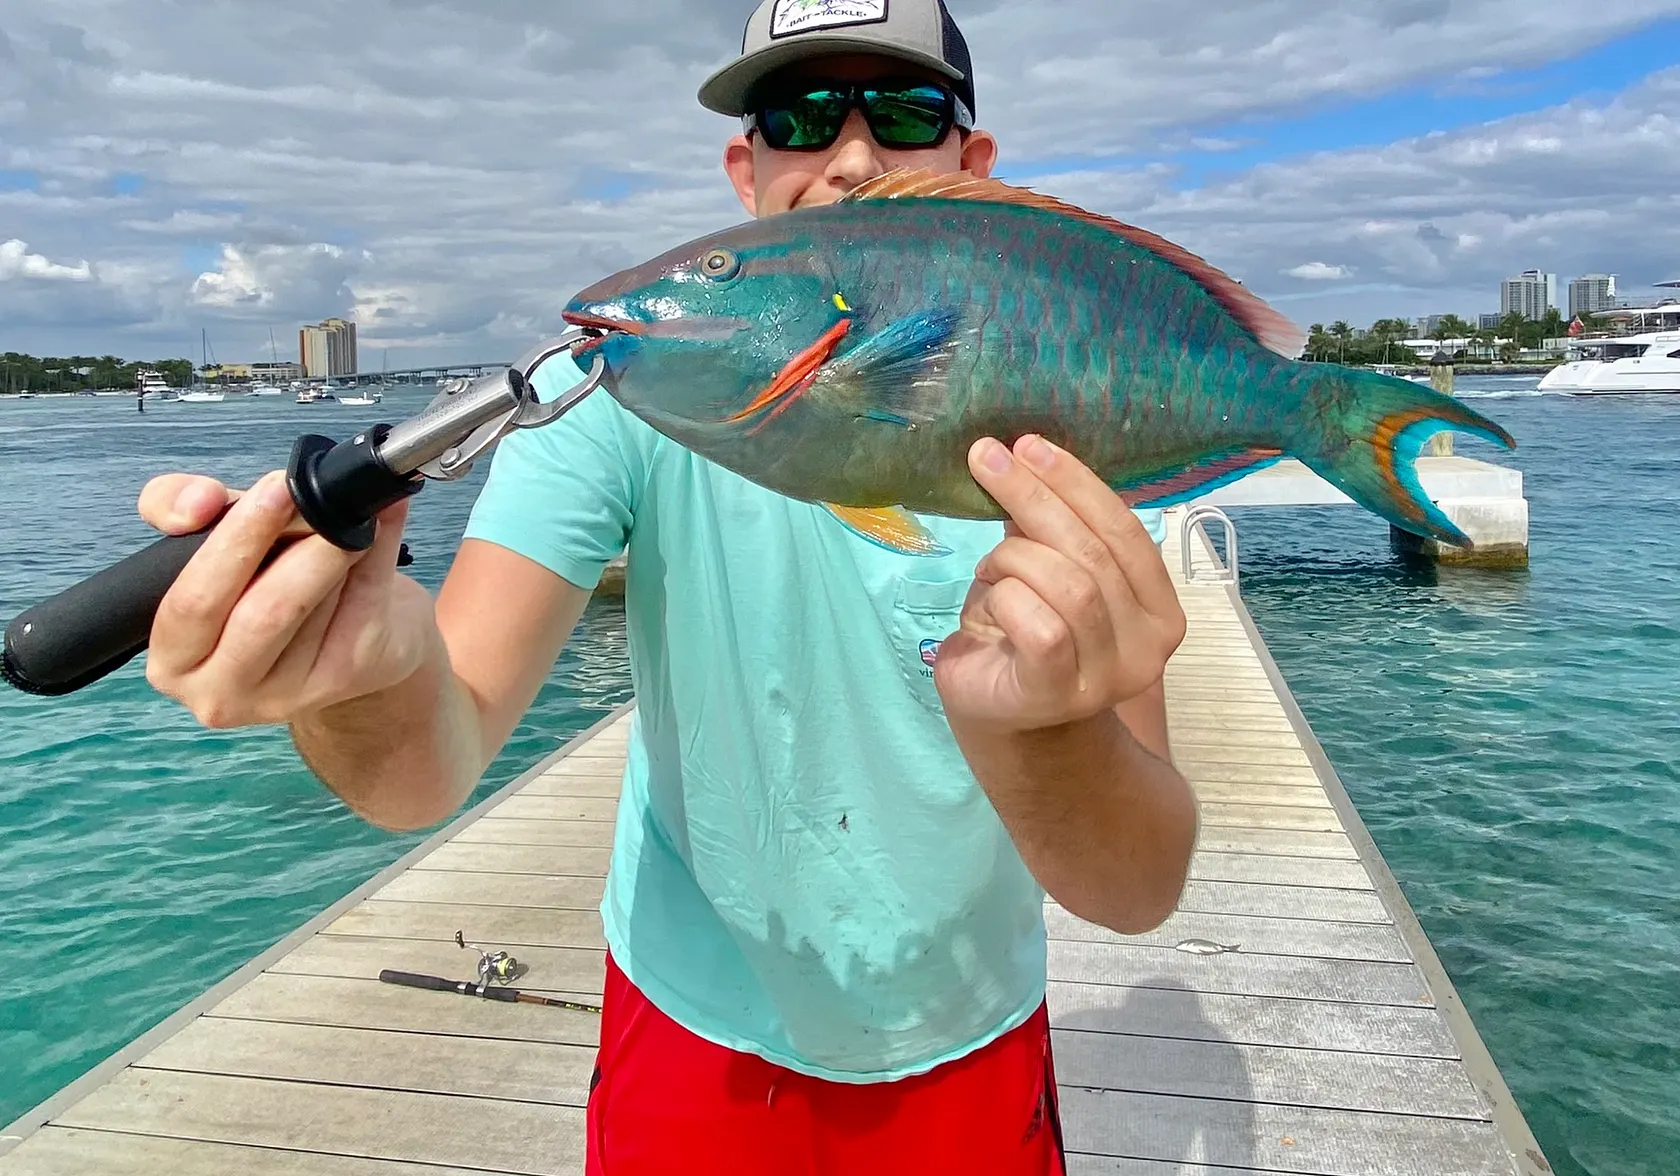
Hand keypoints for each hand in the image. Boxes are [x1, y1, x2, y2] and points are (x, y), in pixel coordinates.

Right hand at [137, 470, 435, 728]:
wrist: (343, 632)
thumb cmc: (266, 579)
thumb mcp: (214, 539)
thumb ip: (179, 505)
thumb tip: (197, 501)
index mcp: (174, 660)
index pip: (194, 602)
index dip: (235, 541)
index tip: (273, 490)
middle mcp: (223, 692)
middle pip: (262, 613)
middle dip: (296, 545)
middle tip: (319, 498)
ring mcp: (287, 696)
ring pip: (314, 609)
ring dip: (336, 549)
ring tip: (350, 511)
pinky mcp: (344, 681)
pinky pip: (362, 608)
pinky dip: (375, 558)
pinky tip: (379, 526)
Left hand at [933, 435, 1186, 732]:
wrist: (1001, 714)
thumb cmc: (1025, 633)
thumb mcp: (1046, 569)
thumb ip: (1052, 528)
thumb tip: (1024, 456)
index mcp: (1160, 608)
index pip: (1126, 530)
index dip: (1077, 483)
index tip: (1029, 445)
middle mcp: (1149, 646)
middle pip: (1095, 552)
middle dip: (1035, 499)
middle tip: (988, 461)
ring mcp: (1108, 675)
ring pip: (1070, 584)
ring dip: (1015, 558)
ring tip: (991, 567)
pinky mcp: (1060, 694)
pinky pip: (1041, 626)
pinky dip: (1006, 598)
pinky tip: (989, 603)